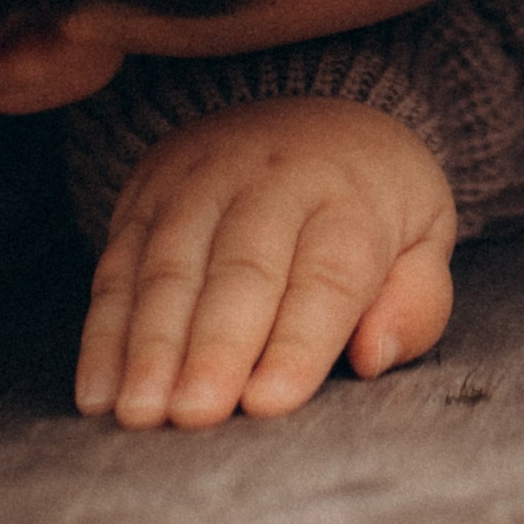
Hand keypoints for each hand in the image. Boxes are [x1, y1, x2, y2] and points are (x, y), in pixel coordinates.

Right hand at [75, 104, 458, 429]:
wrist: (317, 107)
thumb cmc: (372, 202)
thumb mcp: (425, 237)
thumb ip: (414, 302)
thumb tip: (373, 355)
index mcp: (350, 196)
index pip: (327, 274)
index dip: (298, 342)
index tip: (270, 403)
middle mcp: (273, 178)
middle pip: (242, 266)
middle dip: (215, 345)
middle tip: (195, 415)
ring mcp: (202, 178)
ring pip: (170, 263)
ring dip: (150, 343)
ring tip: (139, 413)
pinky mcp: (147, 191)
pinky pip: (118, 263)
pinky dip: (104, 331)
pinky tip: (97, 392)